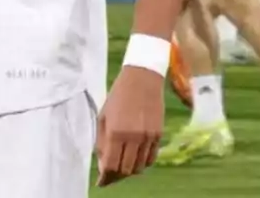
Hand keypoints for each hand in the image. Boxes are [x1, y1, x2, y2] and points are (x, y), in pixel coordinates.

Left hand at [96, 66, 164, 186]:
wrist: (142, 79)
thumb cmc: (118, 96)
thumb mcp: (104, 116)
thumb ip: (102, 141)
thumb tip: (103, 163)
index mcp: (116, 132)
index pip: (111, 165)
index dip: (106, 176)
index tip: (101, 180)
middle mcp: (133, 137)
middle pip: (126, 169)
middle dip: (116, 175)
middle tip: (110, 174)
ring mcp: (148, 137)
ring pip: (139, 166)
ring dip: (130, 170)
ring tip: (122, 166)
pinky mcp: (158, 135)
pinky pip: (151, 158)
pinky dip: (142, 163)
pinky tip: (135, 159)